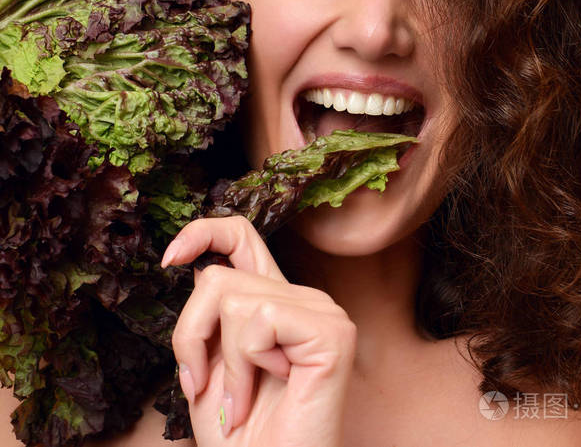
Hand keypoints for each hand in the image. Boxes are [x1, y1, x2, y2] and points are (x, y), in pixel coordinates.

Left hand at [161, 216, 356, 446]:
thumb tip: (201, 270)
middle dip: (192, 336)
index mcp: (275, 301)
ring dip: (224, 364)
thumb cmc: (241, 436)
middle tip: (202, 385)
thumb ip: (210, 317)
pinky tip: (268, 391)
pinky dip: (247, 365)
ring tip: (238, 400)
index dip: (204, 232)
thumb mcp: (209, 366)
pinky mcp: (332, 332)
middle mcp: (302, 298)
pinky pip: (259, 319)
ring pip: (234, 299)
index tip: (170, 259)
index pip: (242, 237)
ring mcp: (322, 312)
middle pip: (218, 277)